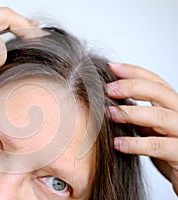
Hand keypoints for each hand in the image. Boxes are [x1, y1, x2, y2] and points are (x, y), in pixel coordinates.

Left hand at [107, 63, 177, 194]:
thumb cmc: (167, 151)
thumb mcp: (152, 128)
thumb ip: (139, 115)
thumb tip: (108, 101)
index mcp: (172, 106)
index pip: (155, 81)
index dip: (133, 72)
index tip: (111, 66)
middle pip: (159, 92)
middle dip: (131, 87)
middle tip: (107, 89)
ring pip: (159, 116)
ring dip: (130, 113)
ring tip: (108, 114)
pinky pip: (158, 146)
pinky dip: (135, 143)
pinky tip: (117, 143)